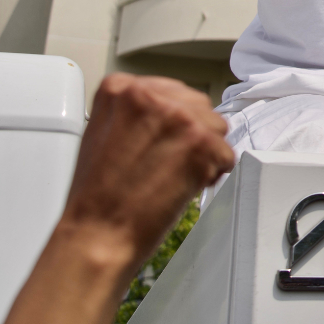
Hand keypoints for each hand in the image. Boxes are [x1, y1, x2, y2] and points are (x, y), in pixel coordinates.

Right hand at [61, 74, 233, 270]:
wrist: (96, 235)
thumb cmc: (97, 196)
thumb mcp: (104, 133)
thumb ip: (136, 113)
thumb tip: (170, 109)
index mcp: (120, 89)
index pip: (172, 91)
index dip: (174, 122)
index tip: (163, 141)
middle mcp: (149, 95)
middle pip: (198, 106)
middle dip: (192, 135)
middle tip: (167, 164)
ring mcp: (177, 117)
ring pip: (217, 127)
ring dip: (205, 153)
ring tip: (172, 176)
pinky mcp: (200, 142)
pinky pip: (226, 154)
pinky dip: (213, 175)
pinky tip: (183, 186)